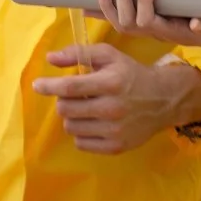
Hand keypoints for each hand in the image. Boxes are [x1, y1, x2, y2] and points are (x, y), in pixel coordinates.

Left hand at [32, 43, 200, 154]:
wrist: (163, 99)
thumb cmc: (131, 74)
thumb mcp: (109, 55)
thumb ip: (79, 53)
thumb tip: (50, 58)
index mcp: (110, 82)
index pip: (70, 87)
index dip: (49, 86)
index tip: (38, 85)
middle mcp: (112, 108)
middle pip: (66, 109)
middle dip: (63, 101)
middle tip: (73, 96)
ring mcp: (114, 131)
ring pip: (71, 127)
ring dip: (72, 116)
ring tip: (85, 109)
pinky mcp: (116, 147)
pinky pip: (81, 143)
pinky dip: (81, 132)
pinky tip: (93, 123)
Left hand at [93, 0, 200, 53]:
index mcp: (190, 26)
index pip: (164, 24)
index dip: (151, 7)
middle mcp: (170, 31)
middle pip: (139, 25)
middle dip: (128, 2)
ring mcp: (158, 30)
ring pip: (126, 26)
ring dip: (112, 7)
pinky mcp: (150, 25)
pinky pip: (123, 22)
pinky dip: (107, 10)